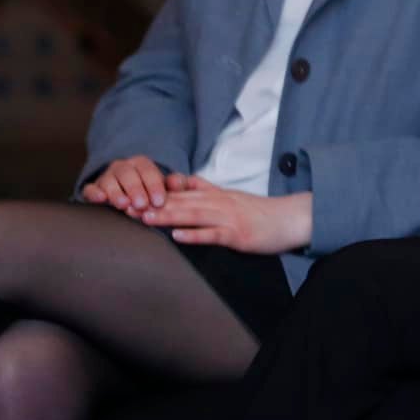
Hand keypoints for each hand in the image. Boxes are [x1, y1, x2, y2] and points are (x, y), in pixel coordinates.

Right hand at [83, 156, 168, 211]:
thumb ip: (176, 184)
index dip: (154, 186)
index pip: (148, 171)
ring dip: (116, 193)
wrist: (132, 196)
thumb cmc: (152, 192)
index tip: (159, 202)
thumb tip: (177, 182)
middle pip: (128, 175)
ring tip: (124, 205)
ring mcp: (106, 177)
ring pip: (109, 181)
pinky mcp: (93, 189)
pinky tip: (101, 199)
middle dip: (136, 190)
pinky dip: (94, 193)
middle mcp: (123, 167)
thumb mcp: (167, 186)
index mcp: (141, 164)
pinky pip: (90, 188)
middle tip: (142, 205)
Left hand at [137, 176, 311, 253]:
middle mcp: (220, 203)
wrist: (292, 218)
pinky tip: (178, 237)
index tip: (132, 198)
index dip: (155, 195)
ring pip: (194, 215)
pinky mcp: (239, 234)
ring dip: (169, 216)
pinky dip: (195, 235)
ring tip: (145, 219)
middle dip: (153, 205)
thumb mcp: (233, 197)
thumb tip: (184, 182)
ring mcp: (229, 218)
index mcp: (217, 196)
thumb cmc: (262, 212)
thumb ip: (208, 190)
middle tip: (127, 208)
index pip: (181, 194)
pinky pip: (214, 234)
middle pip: (182, 202)